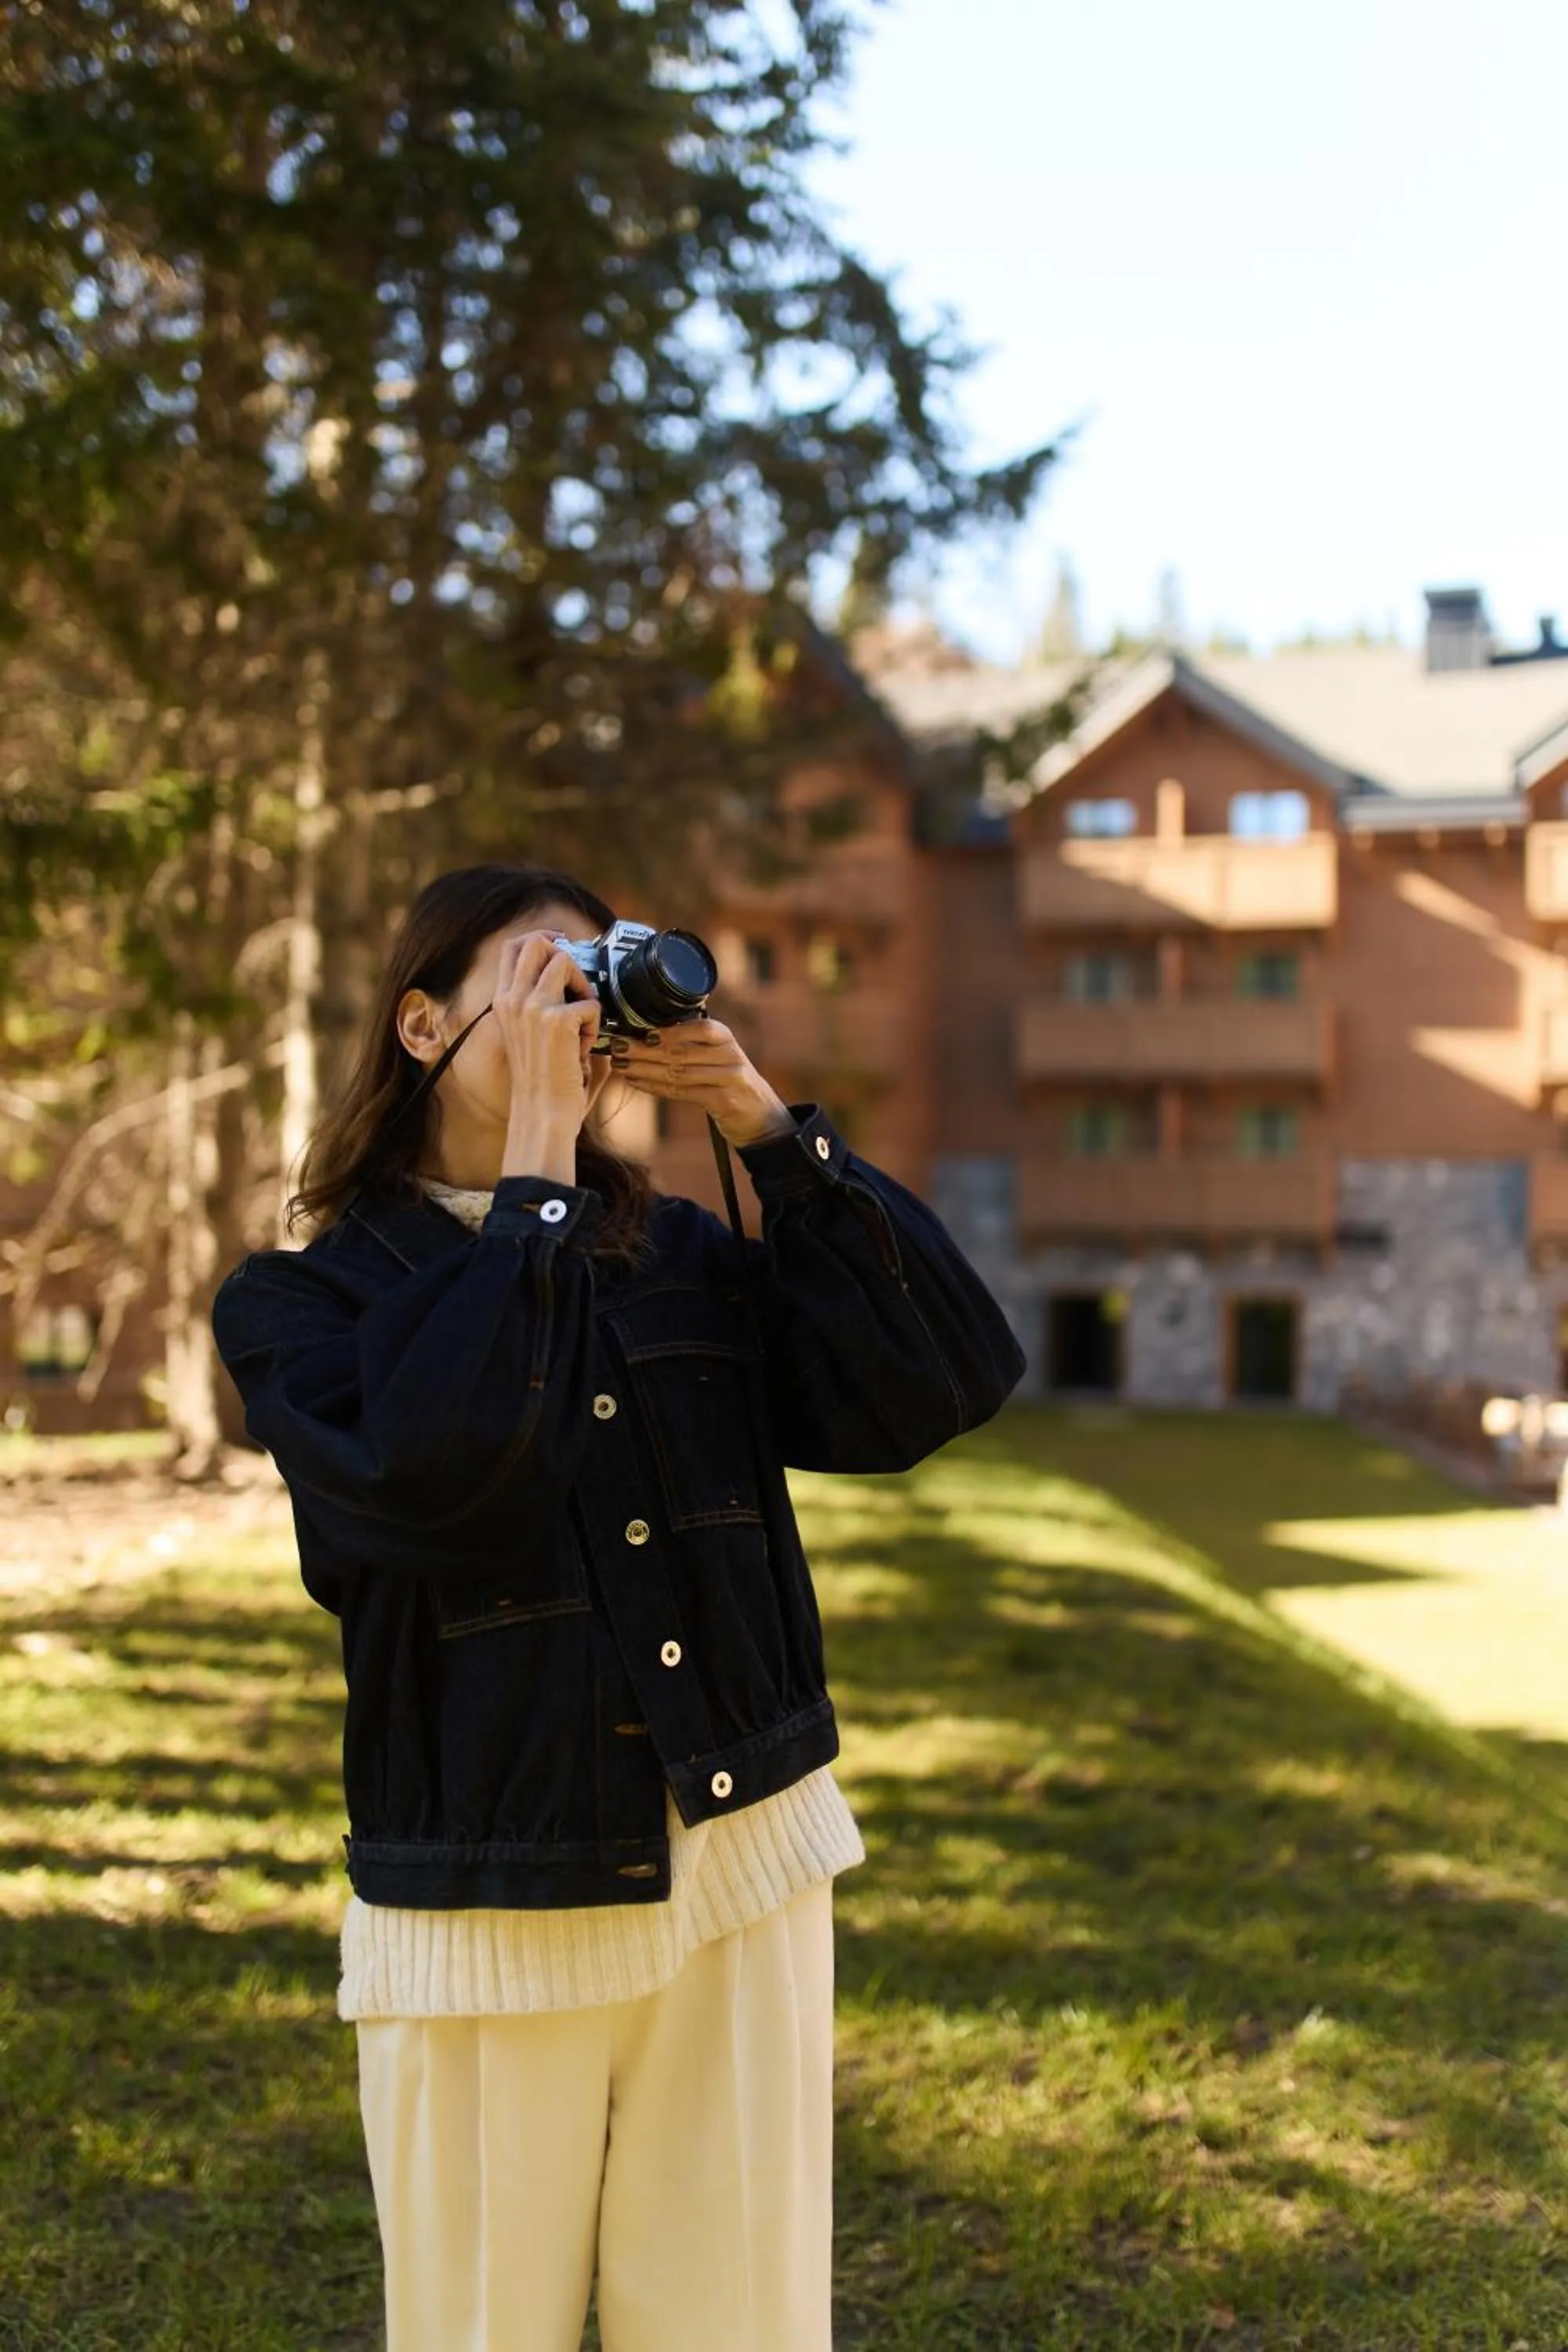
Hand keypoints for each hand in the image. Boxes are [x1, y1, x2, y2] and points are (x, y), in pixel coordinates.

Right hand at [491, 932, 600, 1133]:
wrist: (541, 1114)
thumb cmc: (542, 1082)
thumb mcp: (531, 1035)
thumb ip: (544, 1005)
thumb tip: (577, 980)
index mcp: (503, 1003)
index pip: (513, 948)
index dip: (541, 938)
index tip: (563, 946)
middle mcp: (512, 1000)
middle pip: (536, 942)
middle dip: (566, 954)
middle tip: (580, 983)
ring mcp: (532, 1007)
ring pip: (565, 961)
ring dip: (584, 988)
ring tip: (582, 1023)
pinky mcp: (557, 1020)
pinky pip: (592, 1004)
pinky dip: (595, 1027)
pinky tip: (583, 1052)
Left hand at [610, 1017, 795, 1148]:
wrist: (760, 1115)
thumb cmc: (730, 1081)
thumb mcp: (718, 1056)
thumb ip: (692, 1044)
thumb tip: (647, 1034)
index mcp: (726, 1038)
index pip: (700, 1028)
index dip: (670, 1032)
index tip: (643, 1033)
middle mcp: (730, 1055)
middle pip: (682, 1051)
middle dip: (645, 1050)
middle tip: (618, 1048)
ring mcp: (729, 1079)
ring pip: (679, 1072)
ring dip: (644, 1069)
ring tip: (621, 1066)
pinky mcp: (723, 1102)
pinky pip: (682, 1092)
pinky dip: (655, 1087)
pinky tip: (636, 1081)